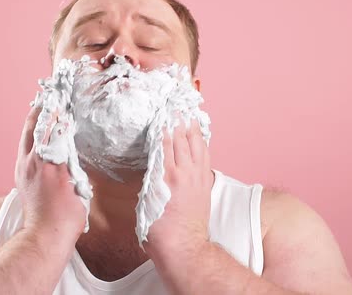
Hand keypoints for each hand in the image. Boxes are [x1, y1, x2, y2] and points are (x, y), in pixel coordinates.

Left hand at [14, 105, 85, 237]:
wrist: (45, 235)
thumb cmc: (65, 215)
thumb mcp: (75, 183)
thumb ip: (70, 160)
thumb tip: (67, 140)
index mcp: (47, 161)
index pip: (51, 126)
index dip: (57, 109)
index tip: (62, 96)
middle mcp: (31, 161)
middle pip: (34, 126)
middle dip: (42, 109)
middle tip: (50, 95)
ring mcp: (23, 168)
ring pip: (28, 136)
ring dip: (36, 120)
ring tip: (43, 108)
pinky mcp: (21, 176)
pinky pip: (25, 147)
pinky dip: (32, 135)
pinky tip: (39, 133)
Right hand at [143, 118, 213, 259]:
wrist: (183, 246)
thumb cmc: (158, 229)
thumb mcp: (145, 200)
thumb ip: (149, 177)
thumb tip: (151, 161)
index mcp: (166, 176)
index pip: (164, 142)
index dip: (163, 125)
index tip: (161, 111)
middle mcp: (184, 172)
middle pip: (181, 139)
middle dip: (177, 120)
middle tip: (174, 105)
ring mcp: (197, 176)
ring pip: (196, 144)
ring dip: (191, 128)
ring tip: (187, 113)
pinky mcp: (205, 182)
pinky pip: (205, 155)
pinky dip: (201, 142)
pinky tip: (198, 135)